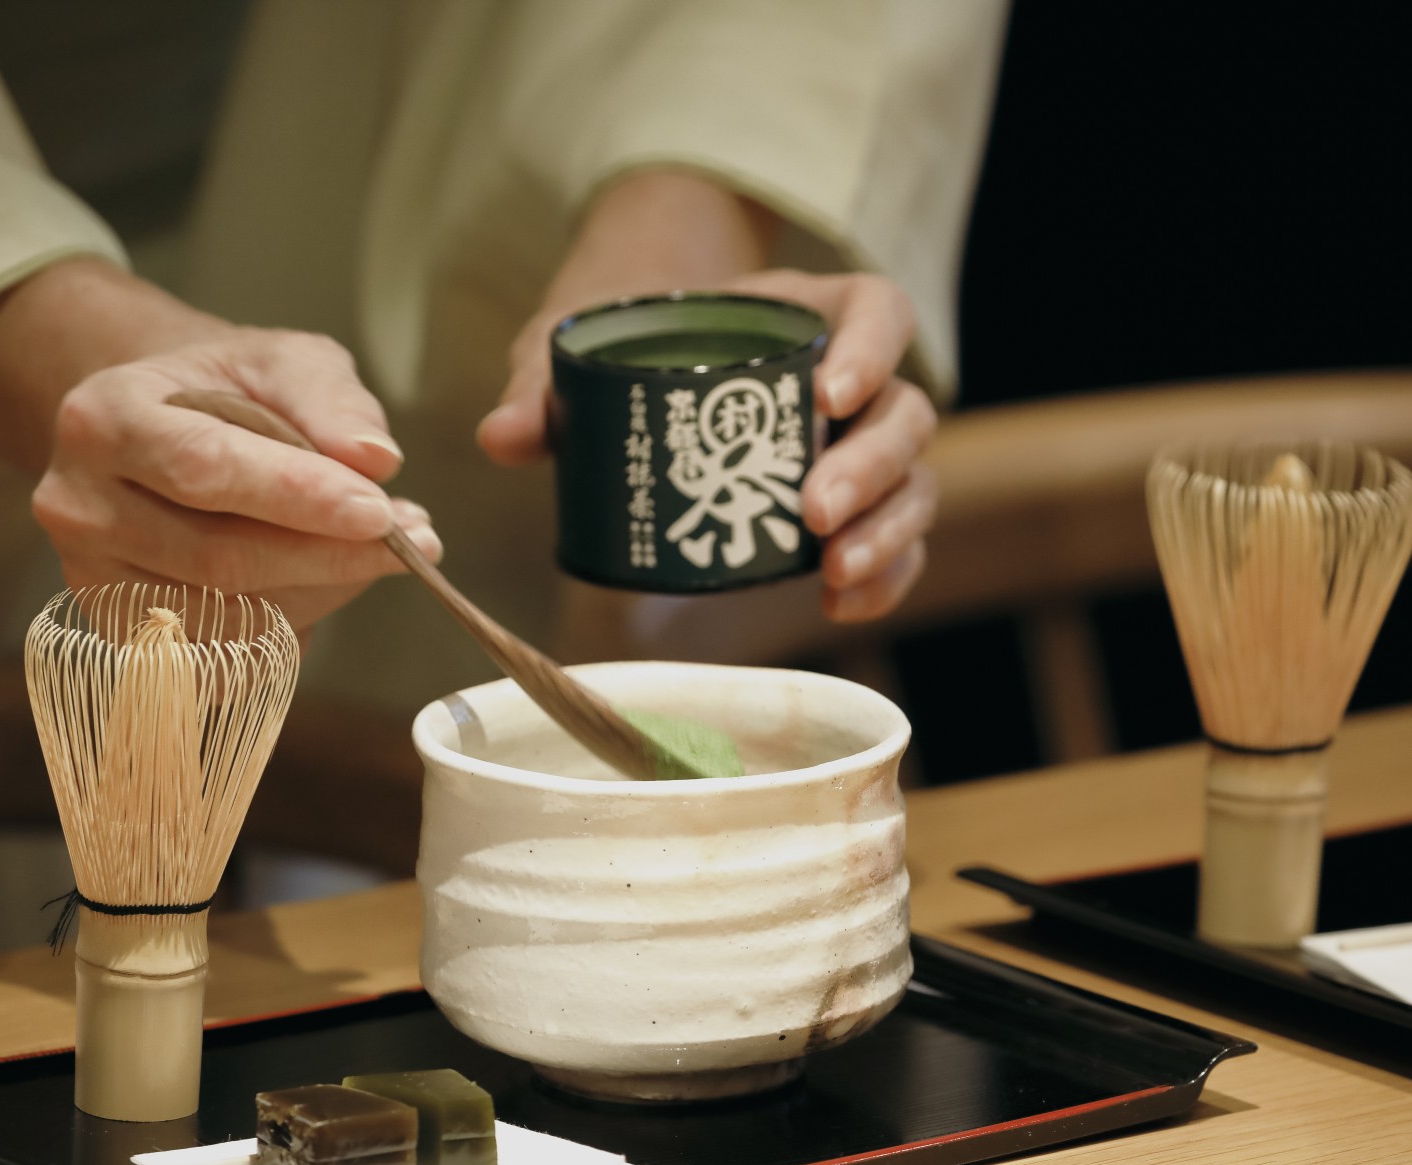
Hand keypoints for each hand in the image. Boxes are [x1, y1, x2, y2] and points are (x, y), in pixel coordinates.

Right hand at [32, 328, 441, 631]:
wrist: (162, 429)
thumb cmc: (226, 390)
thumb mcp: (282, 362)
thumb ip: (331, 401)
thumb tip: (377, 460)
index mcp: (104, 418)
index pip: (207, 468)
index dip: (299, 497)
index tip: (381, 512)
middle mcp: (78, 504)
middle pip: (218, 557)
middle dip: (329, 555)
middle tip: (415, 541)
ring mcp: (92, 577)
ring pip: (226, 616)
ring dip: (321, 593)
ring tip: (380, 553)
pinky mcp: (120, 630)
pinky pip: (222, 654)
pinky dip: (289, 626)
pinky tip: (323, 582)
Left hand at [480, 267, 935, 622]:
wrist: (637, 364)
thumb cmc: (624, 340)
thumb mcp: (579, 346)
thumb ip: (543, 385)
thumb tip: (500, 437)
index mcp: (806, 314)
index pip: (876, 310)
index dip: (871, 349)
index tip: (827, 397)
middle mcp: (850, 380)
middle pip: (904, 413)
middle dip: (870, 467)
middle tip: (812, 512)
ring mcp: (858, 447)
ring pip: (912, 482)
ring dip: (886, 530)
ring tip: (833, 574)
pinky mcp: (854, 507)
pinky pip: (895, 539)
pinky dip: (883, 575)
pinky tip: (843, 606)